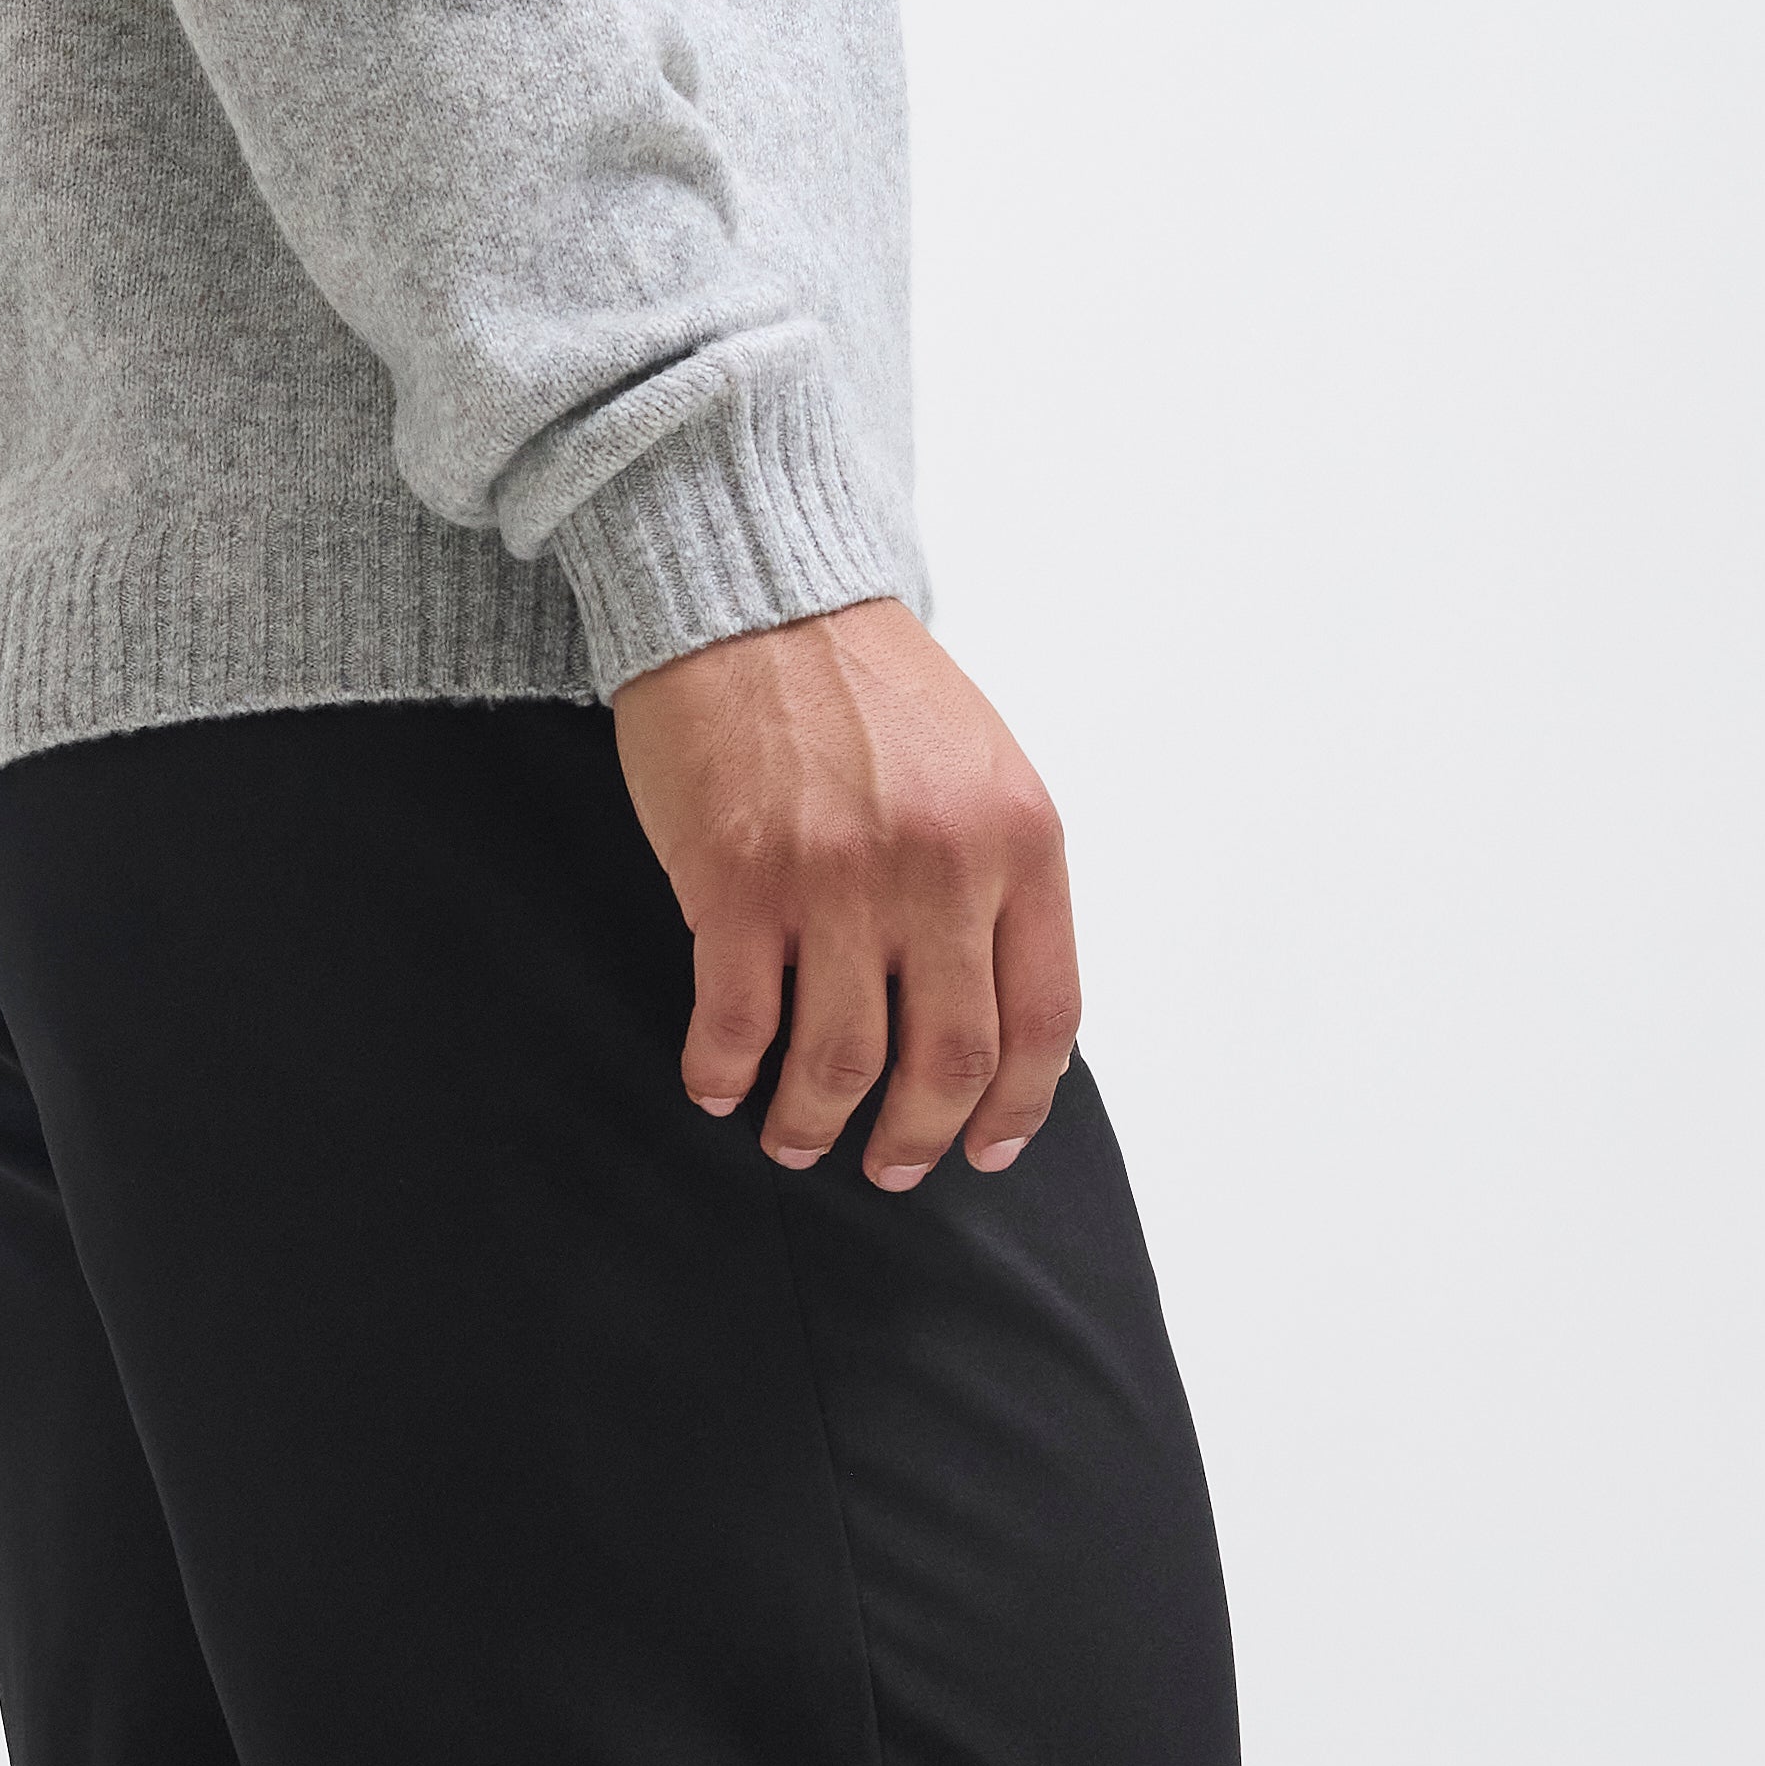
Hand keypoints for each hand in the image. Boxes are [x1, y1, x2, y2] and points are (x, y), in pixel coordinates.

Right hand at [610, 598, 1076, 1184]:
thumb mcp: (982, 769)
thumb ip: (1000, 881)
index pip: (1044, 1017)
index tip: (990, 1147)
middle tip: (889, 1166)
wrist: (756, 599)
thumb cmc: (864, 688)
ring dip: (815, 1124)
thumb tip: (998, 1015)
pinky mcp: (738, 885)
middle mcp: (942, 868)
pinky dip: (727, 1076)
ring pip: (841, 1063)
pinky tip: (721, 1087)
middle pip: (949, 1060)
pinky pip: (737, 1026)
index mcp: (1020, 841)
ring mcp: (838, 881)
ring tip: (796, 1139)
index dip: (1020, 1105)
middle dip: (918, 1138)